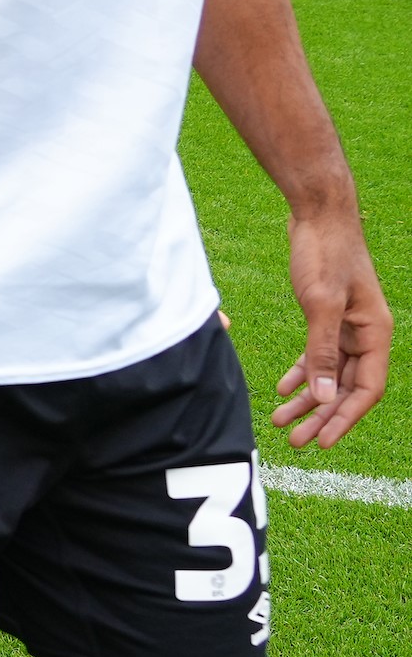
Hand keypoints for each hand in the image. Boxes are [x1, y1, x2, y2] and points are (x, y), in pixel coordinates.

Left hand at [269, 203, 390, 447]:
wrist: (318, 214)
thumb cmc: (324, 253)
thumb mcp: (320, 304)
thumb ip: (321, 351)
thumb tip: (322, 396)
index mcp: (376, 334)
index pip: (366, 390)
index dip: (345, 418)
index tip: (322, 442)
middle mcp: (367, 334)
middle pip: (346, 387)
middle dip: (321, 416)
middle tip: (294, 441)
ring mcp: (349, 326)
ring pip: (330, 374)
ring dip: (308, 399)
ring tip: (280, 421)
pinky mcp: (328, 316)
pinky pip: (318, 354)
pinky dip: (302, 373)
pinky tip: (283, 389)